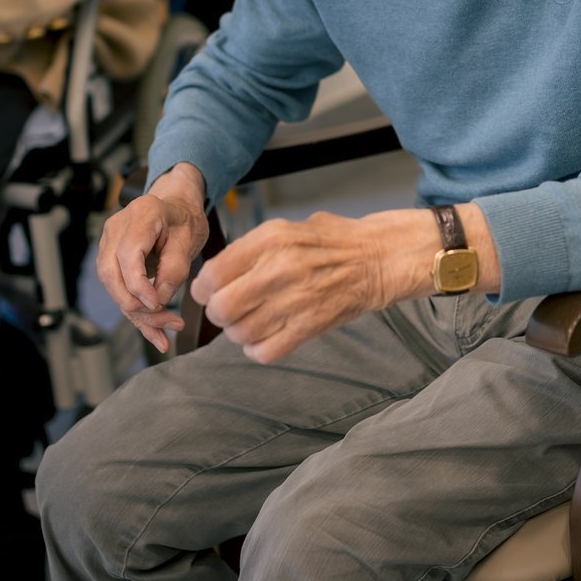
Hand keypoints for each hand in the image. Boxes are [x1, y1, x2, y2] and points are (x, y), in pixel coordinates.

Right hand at [96, 174, 211, 352]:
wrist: (176, 209)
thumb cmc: (185, 221)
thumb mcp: (190, 239)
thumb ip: (175, 268)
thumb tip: (159, 299)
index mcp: (141, 214)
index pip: (128, 254)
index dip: (138, 283)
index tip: (157, 304)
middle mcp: (117, 228)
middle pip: (111, 274)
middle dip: (136, 305)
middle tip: (168, 322)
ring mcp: (108, 244)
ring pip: (112, 286)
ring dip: (138, 315)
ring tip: (166, 334)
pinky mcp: (110, 260)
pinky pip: (118, 290)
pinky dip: (137, 314)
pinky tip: (155, 335)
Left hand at [189, 211, 398, 363]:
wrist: (377, 258)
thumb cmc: (331, 242)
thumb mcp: (286, 228)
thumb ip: (250, 249)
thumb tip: (214, 274)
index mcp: (270, 239)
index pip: (212, 274)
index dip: (203, 289)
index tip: (209, 292)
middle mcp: (280, 269)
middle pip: (221, 308)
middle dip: (219, 314)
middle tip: (229, 310)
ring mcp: (296, 300)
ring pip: (241, 333)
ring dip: (239, 333)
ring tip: (252, 322)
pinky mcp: (311, 326)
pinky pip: (266, 351)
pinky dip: (259, 349)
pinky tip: (266, 338)